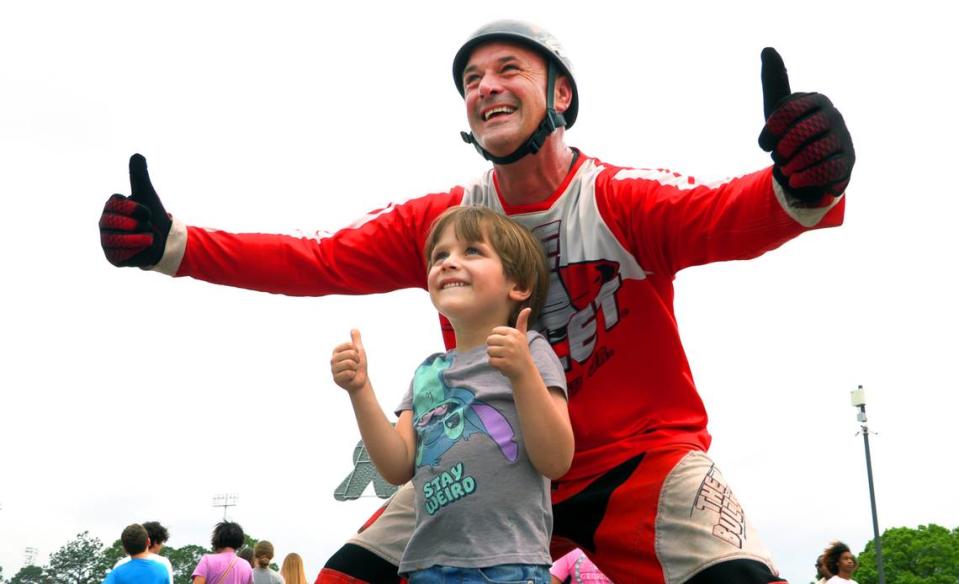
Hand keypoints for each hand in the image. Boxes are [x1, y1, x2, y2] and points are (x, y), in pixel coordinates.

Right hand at [99, 154, 171, 266]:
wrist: (166, 241)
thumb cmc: (153, 216)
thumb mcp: (146, 194)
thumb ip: (139, 175)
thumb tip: (137, 154)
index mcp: (110, 207)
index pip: (115, 203)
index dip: (134, 208)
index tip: (145, 211)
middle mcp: (104, 224)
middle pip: (113, 221)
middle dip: (135, 223)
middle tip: (145, 224)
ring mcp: (106, 241)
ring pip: (116, 238)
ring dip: (138, 237)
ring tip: (147, 236)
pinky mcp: (113, 257)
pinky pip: (121, 253)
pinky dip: (137, 250)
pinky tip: (143, 247)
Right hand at [331, 330, 369, 393]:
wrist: (360, 381)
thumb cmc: (359, 365)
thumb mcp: (359, 351)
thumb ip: (356, 340)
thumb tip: (354, 329)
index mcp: (337, 351)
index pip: (350, 345)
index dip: (357, 351)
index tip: (355, 357)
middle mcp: (333, 359)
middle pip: (351, 354)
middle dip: (357, 360)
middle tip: (355, 366)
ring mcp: (333, 369)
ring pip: (350, 363)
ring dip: (355, 368)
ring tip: (352, 371)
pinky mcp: (335, 378)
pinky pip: (349, 373)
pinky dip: (353, 376)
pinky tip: (350, 378)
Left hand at [487, 308, 535, 380]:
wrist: (525, 371)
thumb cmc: (522, 352)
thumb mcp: (523, 336)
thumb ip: (522, 322)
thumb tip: (528, 308)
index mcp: (515, 333)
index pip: (494, 332)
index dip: (497, 339)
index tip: (506, 344)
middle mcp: (512, 341)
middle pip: (489, 340)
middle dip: (494, 347)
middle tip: (504, 353)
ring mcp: (509, 353)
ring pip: (489, 351)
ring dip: (494, 356)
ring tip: (504, 358)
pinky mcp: (505, 363)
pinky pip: (490, 361)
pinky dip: (494, 365)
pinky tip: (503, 365)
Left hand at [758, 48, 854, 201]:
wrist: (805, 168)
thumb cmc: (789, 135)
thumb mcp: (778, 110)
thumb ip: (774, 81)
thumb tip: (767, 49)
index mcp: (816, 100)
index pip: (788, 110)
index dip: (770, 131)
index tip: (764, 145)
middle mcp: (834, 115)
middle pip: (800, 133)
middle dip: (782, 150)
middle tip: (778, 157)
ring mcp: (843, 138)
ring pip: (814, 152)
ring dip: (792, 165)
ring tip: (786, 169)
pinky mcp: (848, 162)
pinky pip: (827, 170)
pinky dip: (806, 178)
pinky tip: (795, 181)